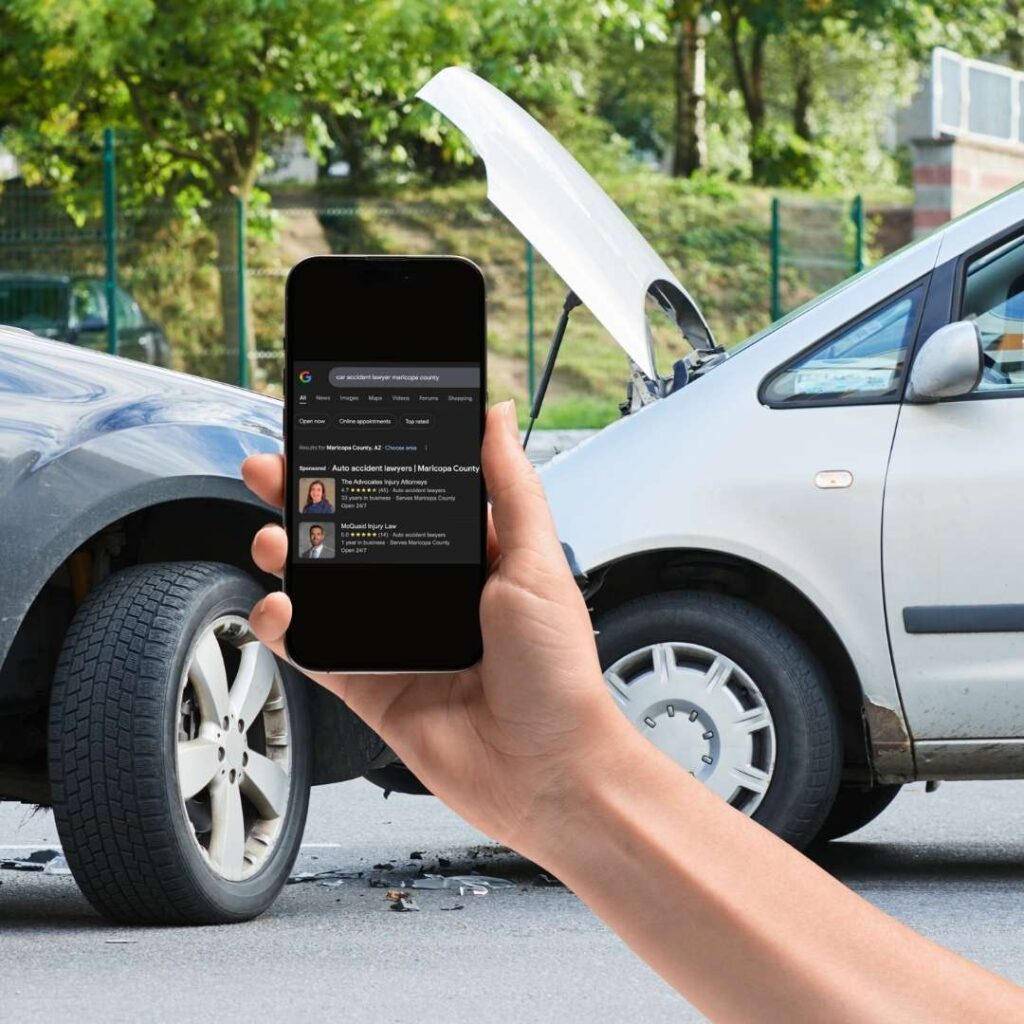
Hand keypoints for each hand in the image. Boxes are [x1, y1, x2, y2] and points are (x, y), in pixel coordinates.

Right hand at [241, 400, 636, 856]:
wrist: (548, 771)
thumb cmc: (558, 673)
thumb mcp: (537, 563)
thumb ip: (511, 488)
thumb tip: (496, 417)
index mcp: (470, 559)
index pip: (406, 498)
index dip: (367, 469)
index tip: (332, 438)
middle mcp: (429, 595)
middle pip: (354, 537)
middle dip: (309, 502)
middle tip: (273, 472)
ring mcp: (396, 639)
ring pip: (325, 588)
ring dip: (290, 557)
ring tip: (275, 538)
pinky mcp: (371, 685)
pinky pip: (316, 650)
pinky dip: (287, 627)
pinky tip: (279, 607)